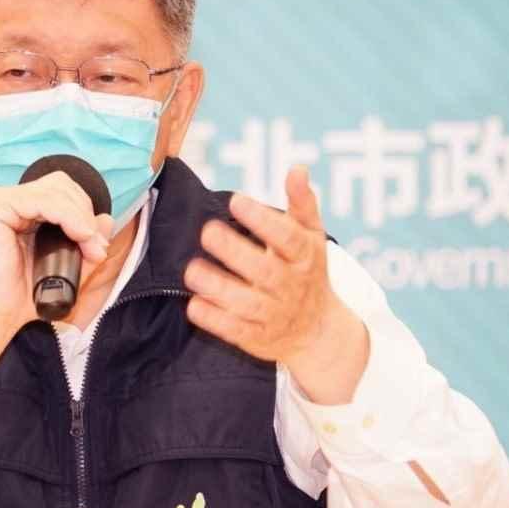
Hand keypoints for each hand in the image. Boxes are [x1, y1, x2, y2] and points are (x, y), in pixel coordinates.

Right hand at [0, 172, 113, 345]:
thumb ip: (87, 240)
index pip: (62, 190)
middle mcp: (10, 199)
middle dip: (85, 213)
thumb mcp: (68, 263)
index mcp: (24, 207)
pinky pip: (43, 200)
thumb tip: (106, 219)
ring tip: (89, 248)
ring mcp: (0, 199)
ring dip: (81, 218)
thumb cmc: (25, 292)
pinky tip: (79, 235)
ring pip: (56, 190)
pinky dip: (68, 216)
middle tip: (94, 248)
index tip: (98, 247)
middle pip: (61, 184)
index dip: (86, 212)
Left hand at [183, 166, 367, 401]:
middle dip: (234, 252)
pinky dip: (214, 320)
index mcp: (305, 258)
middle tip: (207, 231)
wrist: (316, 331)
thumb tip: (298, 169)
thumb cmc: (307, 272)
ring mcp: (274, 315)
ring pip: (246, 304)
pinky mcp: (256, 338)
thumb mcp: (311, 237)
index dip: (263, 220)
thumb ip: (302, 204)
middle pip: (265, 272)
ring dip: (217, 287)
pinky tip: (194, 304)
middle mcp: (291, 287)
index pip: (287, 238)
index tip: (237, 200)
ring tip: (192, 270)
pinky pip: (234, 331)